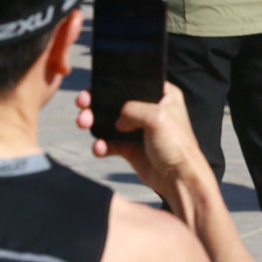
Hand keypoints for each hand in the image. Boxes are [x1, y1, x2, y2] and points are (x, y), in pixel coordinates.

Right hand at [75, 82, 210, 202]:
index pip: (136, 82)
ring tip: (83, 123)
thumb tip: (117, 119)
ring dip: (93, 122)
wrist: (178, 179)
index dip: (116, 82)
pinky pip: (110, 143)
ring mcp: (139, 129)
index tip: (96, 85)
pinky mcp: (131, 148)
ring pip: (109, 122)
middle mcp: (150, 110)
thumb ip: (133, 109)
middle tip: (83, 103)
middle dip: (97, 102)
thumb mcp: (157, 117)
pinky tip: (99, 148)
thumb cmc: (176, 145)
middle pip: (117, 101)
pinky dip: (101, 145)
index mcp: (164, 96)